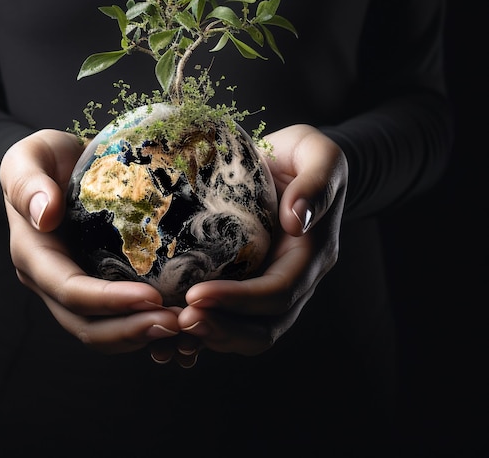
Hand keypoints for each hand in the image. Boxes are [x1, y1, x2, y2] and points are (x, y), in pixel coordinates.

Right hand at [0, 129, 185, 356]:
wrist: (54, 164)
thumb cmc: (43, 157)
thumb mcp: (29, 157)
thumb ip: (29, 183)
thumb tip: (46, 214)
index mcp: (33, 254)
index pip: (69, 290)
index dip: (108, 301)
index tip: (151, 297)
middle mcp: (49, 279)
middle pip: (85, 324)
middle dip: (129, 330)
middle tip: (175, 324)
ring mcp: (70, 285)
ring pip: (100, 330)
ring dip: (138, 335)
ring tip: (179, 326)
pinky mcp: (92, 282)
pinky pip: (113, 318)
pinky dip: (139, 325)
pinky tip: (173, 319)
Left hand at [174, 124, 347, 356]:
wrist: (292, 161)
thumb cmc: (303, 154)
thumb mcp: (319, 154)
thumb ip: (316, 183)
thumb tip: (296, 221)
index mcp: (313, 254)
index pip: (279, 293)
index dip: (239, 301)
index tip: (196, 295)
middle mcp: (295, 278)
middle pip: (264, 325)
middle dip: (221, 328)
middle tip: (179, 321)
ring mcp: (271, 283)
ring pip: (247, 331)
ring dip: (211, 336)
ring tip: (171, 329)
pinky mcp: (249, 282)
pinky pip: (231, 319)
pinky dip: (205, 331)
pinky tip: (173, 331)